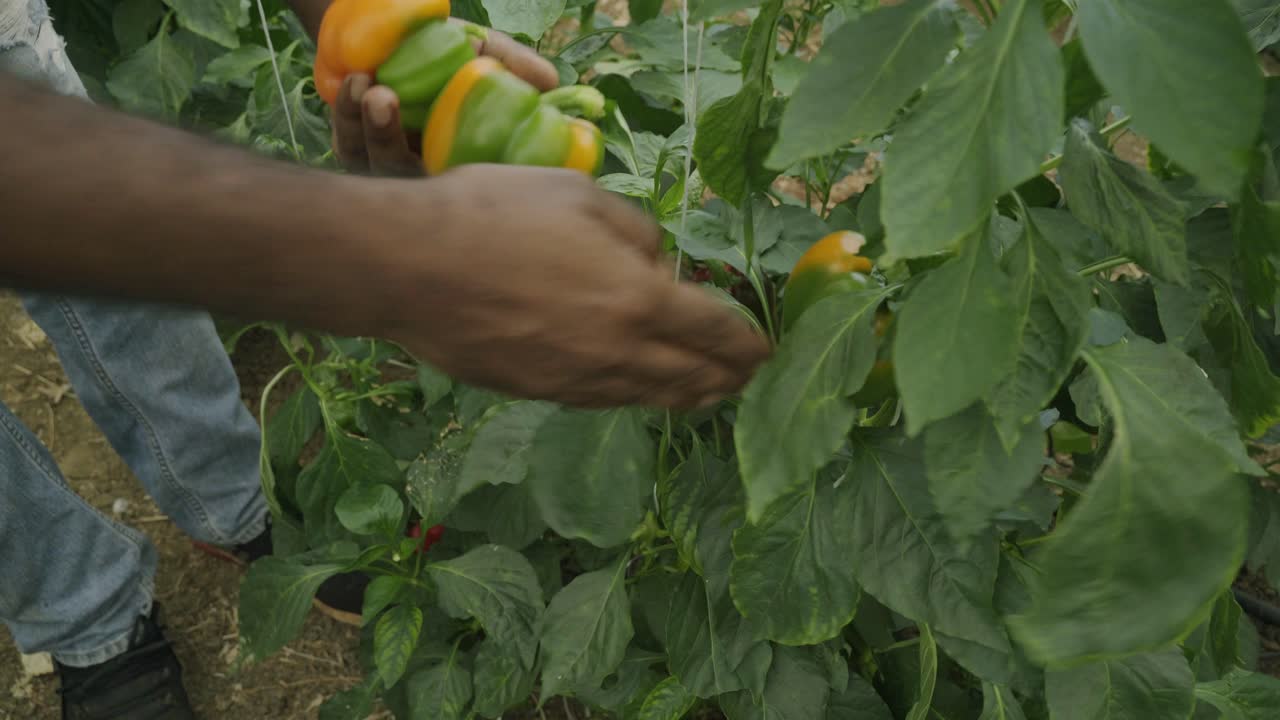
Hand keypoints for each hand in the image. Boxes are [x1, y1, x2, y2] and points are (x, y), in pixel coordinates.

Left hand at [331, 22, 558, 175]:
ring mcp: (390, 168)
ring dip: (370, 128)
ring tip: (370, 85)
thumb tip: (550, 83)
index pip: (474, 195)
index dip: (474, 183)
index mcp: (467, 164)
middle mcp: (429, 175)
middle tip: (387, 99)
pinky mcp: (356, 151)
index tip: (466, 151)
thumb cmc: (452, 51)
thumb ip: (514, 65)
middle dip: (395, 147)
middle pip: (414, 191)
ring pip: (376, 169)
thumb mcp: (484, 49)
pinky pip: (348, 145)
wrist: (398, 37)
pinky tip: (356, 81)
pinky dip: (347, 113)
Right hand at [368, 165, 771, 408]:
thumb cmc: (494, 213)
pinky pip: (604, 400)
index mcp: (639, 297)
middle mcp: (617, 352)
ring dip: (686, 395)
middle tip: (746, 378)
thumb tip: (658, 261)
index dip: (748, 344)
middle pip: (692, 379)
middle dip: (728, 379)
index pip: (716, 333)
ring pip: (649, 398)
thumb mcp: (579, 195)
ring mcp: (576, 381)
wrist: (408, 267)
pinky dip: (636, 395)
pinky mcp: (539, 393)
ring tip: (706, 393)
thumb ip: (635, 232)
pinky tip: (638, 388)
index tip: (765, 349)